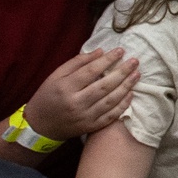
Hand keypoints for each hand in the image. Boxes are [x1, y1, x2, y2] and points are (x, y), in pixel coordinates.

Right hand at [24, 47, 139, 140]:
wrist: (40, 126)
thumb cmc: (48, 96)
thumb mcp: (56, 76)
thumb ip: (77, 63)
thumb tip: (100, 52)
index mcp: (65, 87)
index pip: (91, 71)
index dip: (107, 60)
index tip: (120, 51)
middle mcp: (76, 103)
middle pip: (104, 86)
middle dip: (122, 72)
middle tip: (135, 61)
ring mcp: (85, 117)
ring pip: (111, 100)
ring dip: (126, 87)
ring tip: (137, 74)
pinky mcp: (91, 127)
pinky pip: (111, 116)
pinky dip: (123, 104)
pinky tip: (130, 93)